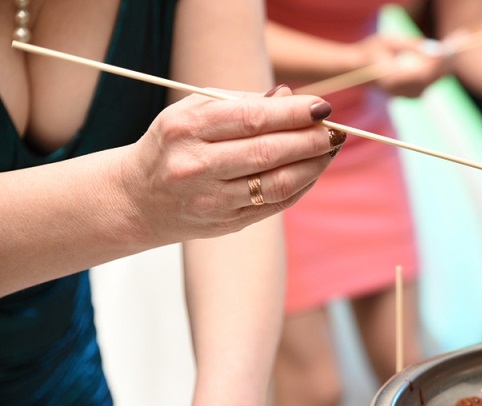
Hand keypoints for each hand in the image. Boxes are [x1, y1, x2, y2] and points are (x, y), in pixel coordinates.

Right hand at [123, 86, 339, 245]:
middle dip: (311, 139)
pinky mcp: (226, 224)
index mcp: (186, 128)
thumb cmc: (174, 144)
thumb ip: (240, 102)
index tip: (322, 106)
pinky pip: (275, 205)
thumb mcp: (193, 111)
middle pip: (269, 152)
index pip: (252, 118)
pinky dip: (301, 186)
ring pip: (277, 183)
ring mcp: (211, 200)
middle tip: (336, 130)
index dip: (294, 113)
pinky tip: (313, 170)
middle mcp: (196, 166)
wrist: (138, 199)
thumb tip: (288, 96)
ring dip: (313, 165)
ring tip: (331, 149)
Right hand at [358, 34, 451, 96]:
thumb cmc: (371, 51)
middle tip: (460, 39)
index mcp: (392, 79)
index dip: (439, 61)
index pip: (423, 73)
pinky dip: (440, 68)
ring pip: (434, 80)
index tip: (450, 46)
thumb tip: (436, 49)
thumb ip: (411, 45)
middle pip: (432, 77)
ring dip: (446, 62)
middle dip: (447, 58)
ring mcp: (407, 95)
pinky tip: (448, 54)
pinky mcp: (412, 95)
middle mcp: (401, 91)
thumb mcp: (389, 41)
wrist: (357, 70)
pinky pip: (431, 81)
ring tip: (457, 42)